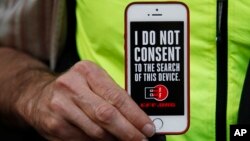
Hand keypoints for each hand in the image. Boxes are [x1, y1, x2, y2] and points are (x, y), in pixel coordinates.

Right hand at [15, 61, 154, 140]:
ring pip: (96, 131)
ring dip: (114, 140)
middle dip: (128, 132)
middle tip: (141, 139)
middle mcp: (72, 86)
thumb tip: (136, 118)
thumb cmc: (73, 87)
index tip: (148, 128)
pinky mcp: (54, 125)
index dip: (135, 115)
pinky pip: (83, 140)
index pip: (117, 96)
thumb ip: (112, 95)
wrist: (37, 95)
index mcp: (87, 71)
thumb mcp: (92, 82)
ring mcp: (61, 107)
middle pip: (106, 115)